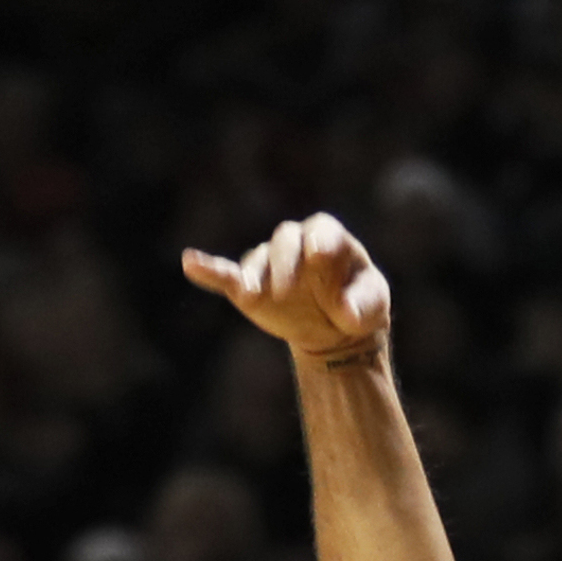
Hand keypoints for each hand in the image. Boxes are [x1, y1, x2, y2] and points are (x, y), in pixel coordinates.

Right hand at [179, 213, 390, 364]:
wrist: (334, 331)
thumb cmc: (358, 307)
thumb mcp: (371, 308)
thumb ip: (363, 306)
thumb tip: (347, 312)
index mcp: (329, 240)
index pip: (322, 229)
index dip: (320, 239)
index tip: (319, 255)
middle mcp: (297, 244)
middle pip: (286, 240)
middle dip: (286, 262)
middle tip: (288, 290)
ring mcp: (270, 264)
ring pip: (258, 259)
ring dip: (255, 276)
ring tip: (253, 296)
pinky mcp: (249, 286)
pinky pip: (225, 274)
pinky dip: (208, 269)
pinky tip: (190, 262)